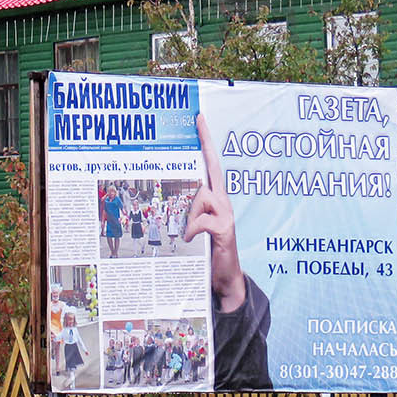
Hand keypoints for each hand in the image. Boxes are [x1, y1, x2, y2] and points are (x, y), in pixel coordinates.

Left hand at [183, 113, 245, 311]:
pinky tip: (190, 240)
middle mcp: (222, 200)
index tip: (198, 118)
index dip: (205, 139)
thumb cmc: (206, 249)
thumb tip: (170, 196)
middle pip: (203, 177)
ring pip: (197, 198)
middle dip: (194, 175)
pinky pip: (200, 220)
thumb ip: (186, 207)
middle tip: (192, 160)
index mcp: (214, 196)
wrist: (224, 277)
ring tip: (190, 235)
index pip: (210, 161)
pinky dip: (191, 230)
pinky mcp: (225, 228)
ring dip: (187, 218)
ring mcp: (226, 213)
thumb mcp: (193, 224)